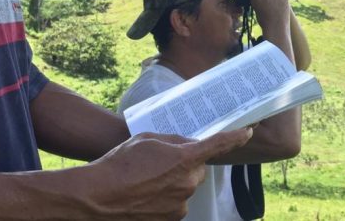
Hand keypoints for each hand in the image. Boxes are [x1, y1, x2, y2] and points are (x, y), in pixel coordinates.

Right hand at [78, 128, 251, 218]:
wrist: (97, 197)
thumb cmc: (120, 163)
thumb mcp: (148, 140)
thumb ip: (174, 141)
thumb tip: (188, 146)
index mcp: (184, 159)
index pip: (218, 145)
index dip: (235, 138)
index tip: (247, 132)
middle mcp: (187, 184)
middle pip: (197, 170)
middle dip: (185, 164)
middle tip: (160, 163)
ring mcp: (180, 205)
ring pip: (185, 188)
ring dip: (173, 183)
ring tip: (145, 180)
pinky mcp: (171, 220)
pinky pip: (175, 204)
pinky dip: (165, 198)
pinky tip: (144, 194)